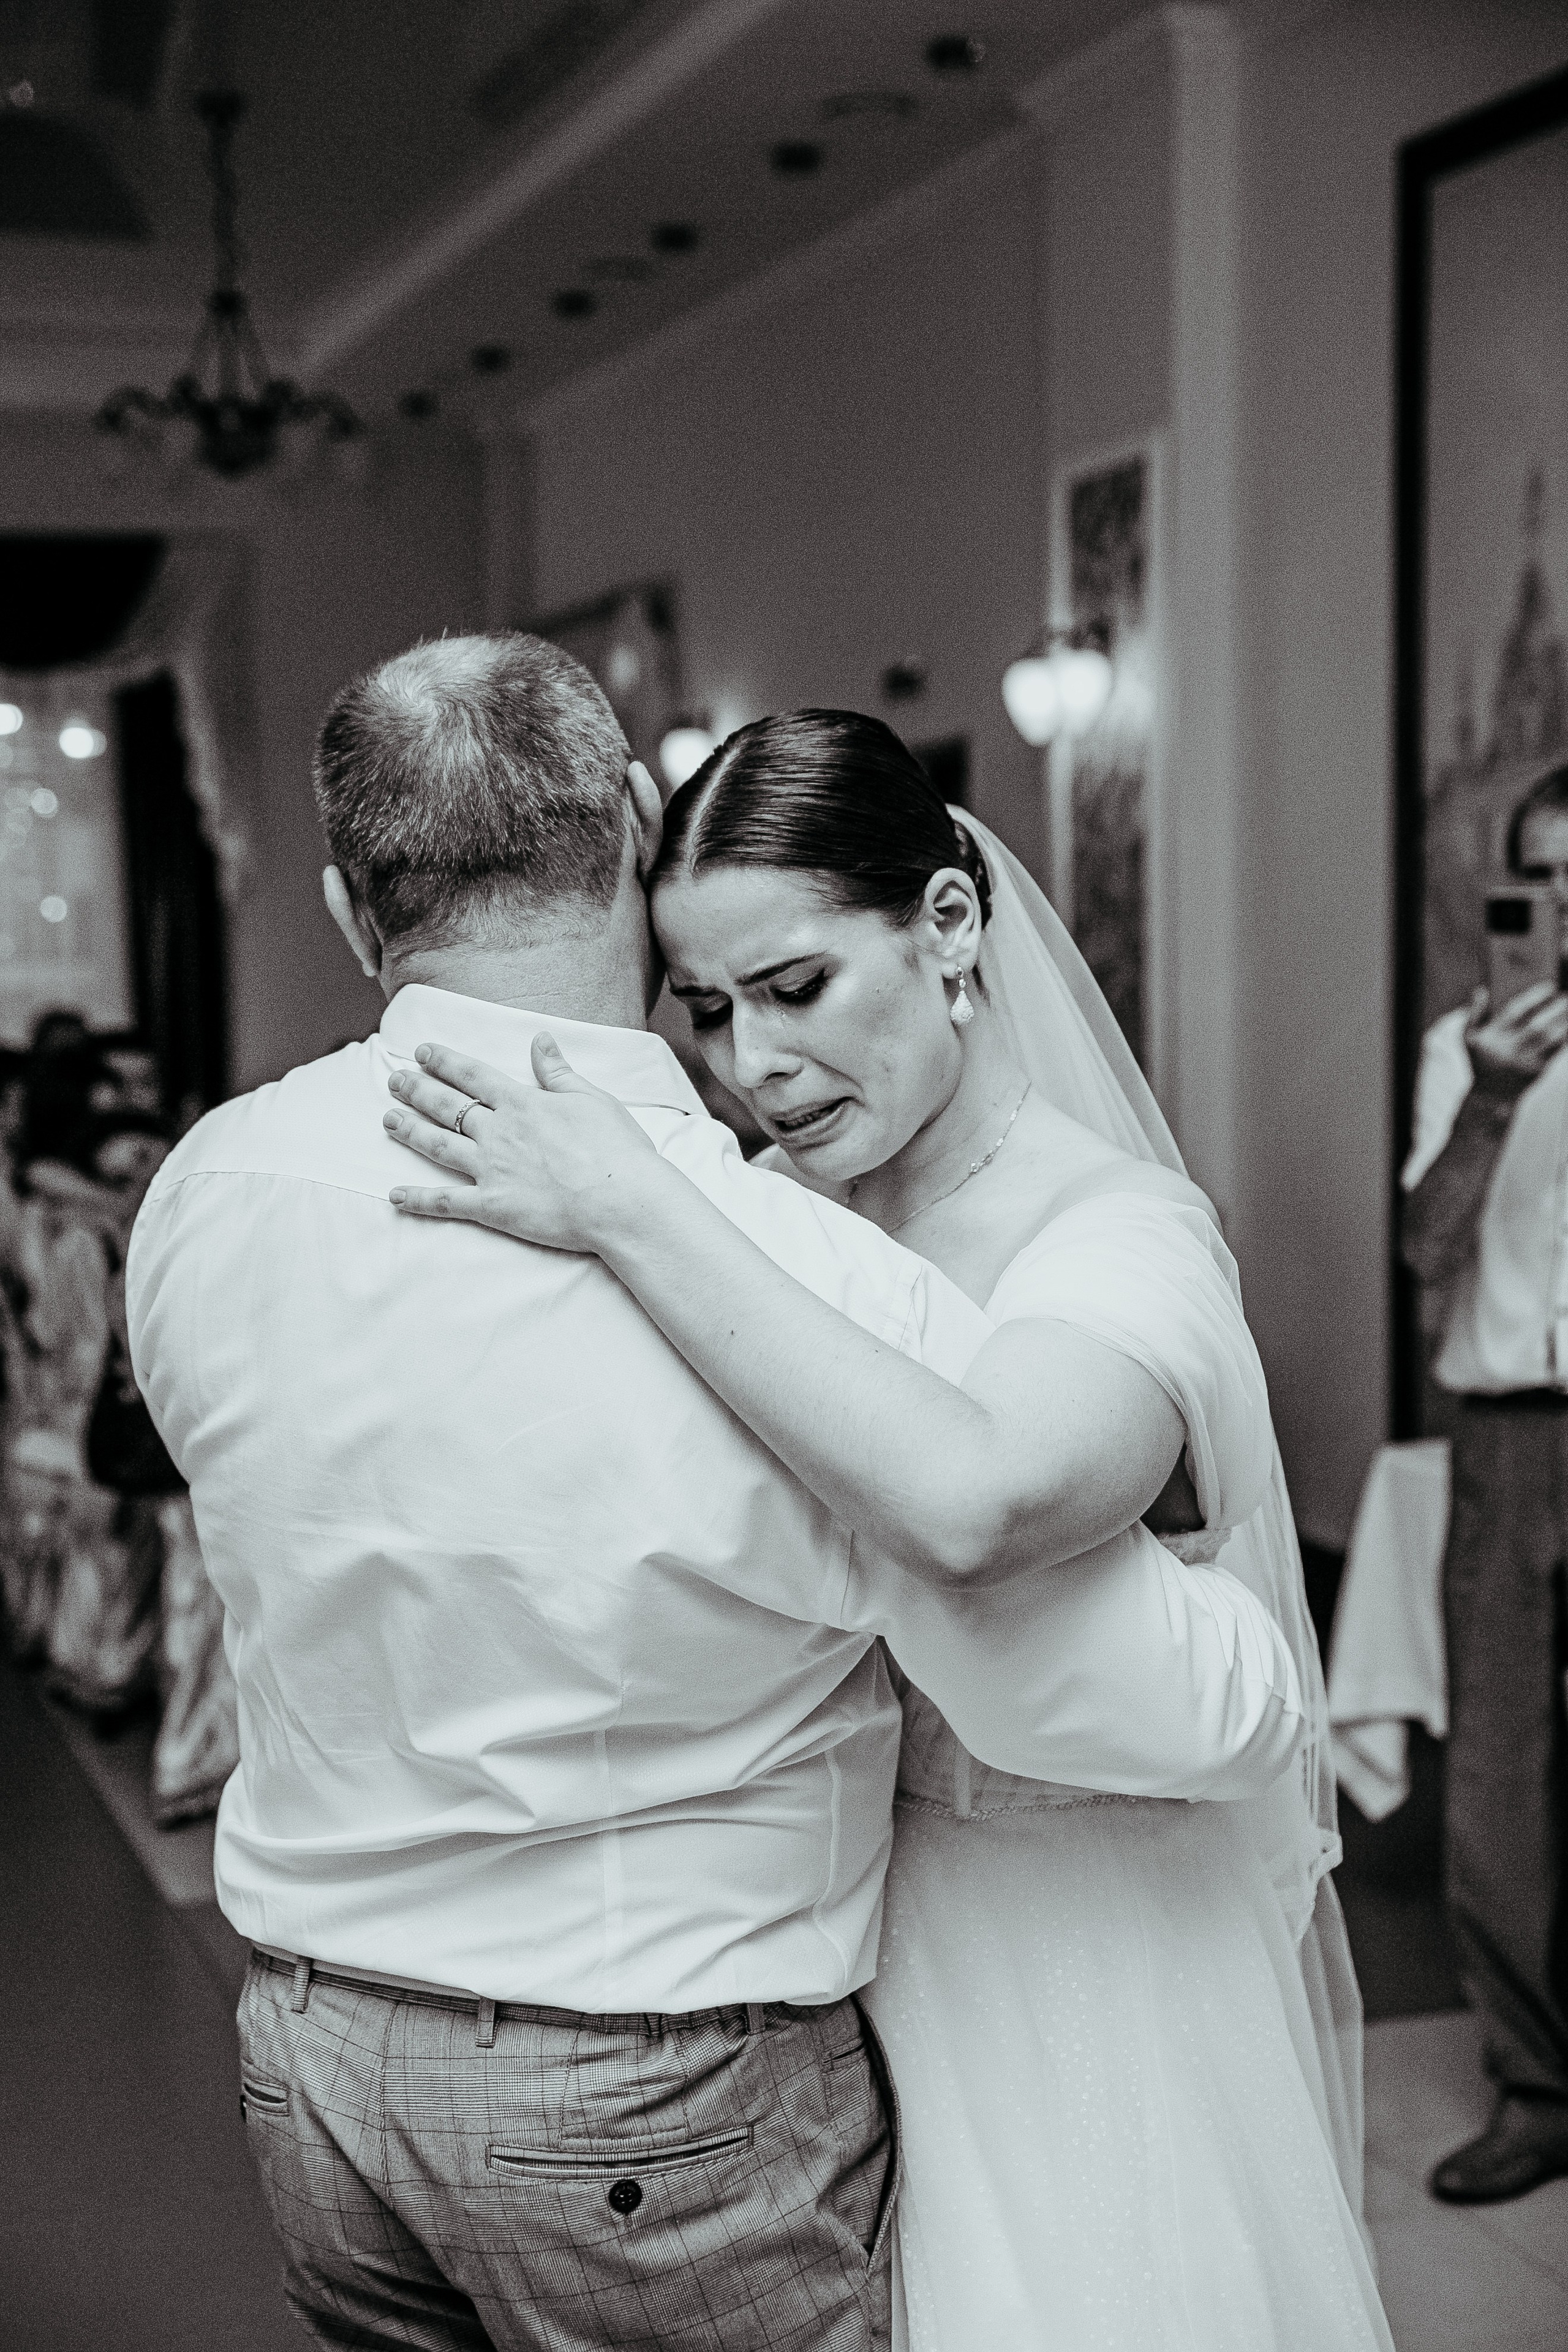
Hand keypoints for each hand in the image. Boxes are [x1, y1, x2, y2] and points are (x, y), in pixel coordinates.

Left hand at [383, 1036, 659, 1251]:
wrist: (621, 1199)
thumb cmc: (615, 1149)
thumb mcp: (591, 1098)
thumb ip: (558, 1071)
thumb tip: (540, 1039)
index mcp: (522, 1103)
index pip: (473, 1075)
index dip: (445, 1061)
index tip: (422, 1051)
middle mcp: (499, 1132)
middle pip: (447, 1105)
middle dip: (417, 1090)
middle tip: (394, 1080)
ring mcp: (491, 1169)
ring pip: (438, 1145)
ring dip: (410, 1131)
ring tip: (388, 1120)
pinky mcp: (492, 1206)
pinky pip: (447, 1202)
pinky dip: (418, 1199)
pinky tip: (395, 1195)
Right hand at [1463, 983, 1567, 1102]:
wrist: (1488, 1096)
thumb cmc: (1479, 1061)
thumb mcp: (1468, 1038)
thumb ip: (1474, 1014)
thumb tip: (1481, 991)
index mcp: (1493, 1037)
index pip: (1516, 1012)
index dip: (1535, 997)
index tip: (1550, 986)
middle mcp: (1509, 1050)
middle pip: (1538, 1026)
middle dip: (1556, 1010)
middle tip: (1566, 997)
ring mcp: (1524, 1062)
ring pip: (1551, 1039)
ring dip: (1565, 1023)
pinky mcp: (1537, 1072)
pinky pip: (1556, 1052)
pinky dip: (1566, 1040)